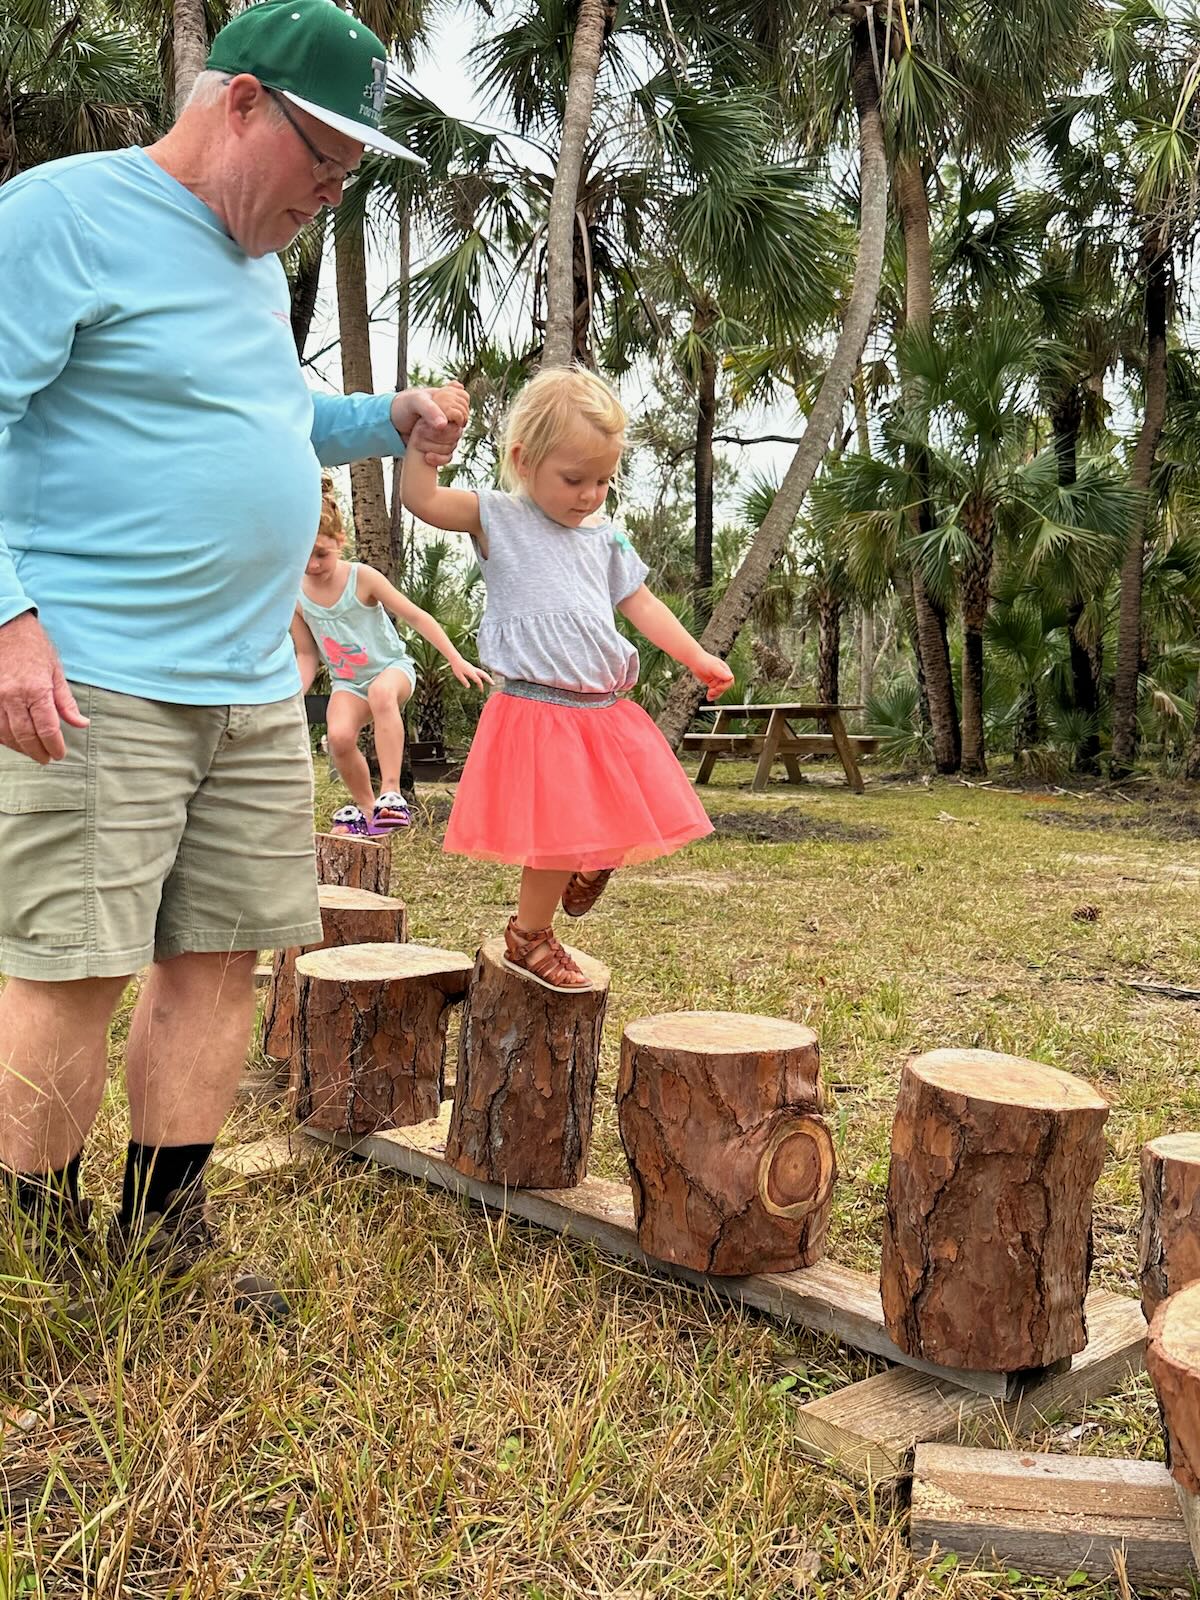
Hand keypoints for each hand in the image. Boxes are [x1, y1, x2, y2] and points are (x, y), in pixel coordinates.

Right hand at [0, 611, 89, 762]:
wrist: (5, 625)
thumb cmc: (33, 646)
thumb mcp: (55, 670)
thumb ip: (66, 701)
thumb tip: (80, 724)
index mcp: (36, 690)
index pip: (46, 728)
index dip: (53, 746)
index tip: (59, 754)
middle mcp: (13, 696)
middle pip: (25, 735)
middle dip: (37, 751)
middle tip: (46, 759)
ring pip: (5, 733)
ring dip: (19, 747)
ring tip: (31, 751)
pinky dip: (3, 736)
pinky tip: (13, 740)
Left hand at [391, 382, 469, 466]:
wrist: (391, 423)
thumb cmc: (403, 406)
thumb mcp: (415, 402)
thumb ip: (430, 410)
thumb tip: (444, 425)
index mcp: (449, 400)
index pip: (465, 406)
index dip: (454, 414)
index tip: (438, 416)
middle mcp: (450, 418)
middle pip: (460, 429)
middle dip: (441, 432)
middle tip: (421, 427)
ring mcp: (446, 434)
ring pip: (454, 444)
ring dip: (436, 444)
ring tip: (417, 437)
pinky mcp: (440, 448)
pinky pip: (448, 457)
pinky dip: (438, 458)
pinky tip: (427, 456)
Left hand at [449, 655, 492, 691]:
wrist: (456, 659)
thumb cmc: (457, 667)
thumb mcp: (458, 675)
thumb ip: (464, 681)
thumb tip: (468, 687)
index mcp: (471, 672)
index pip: (478, 680)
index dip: (480, 685)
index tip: (481, 691)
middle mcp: (474, 670)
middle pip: (484, 674)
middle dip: (489, 679)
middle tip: (493, 684)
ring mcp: (474, 669)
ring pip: (483, 673)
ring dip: (488, 677)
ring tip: (491, 682)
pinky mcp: (473, 668)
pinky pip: (481, 672)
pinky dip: (484, 675)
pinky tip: (485, 679)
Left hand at [692, 651, 734, 701]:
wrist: (695, 660)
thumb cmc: (704, 661)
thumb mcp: (713, 667)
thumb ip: (722, 673)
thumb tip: (731, 677)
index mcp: (725, 671)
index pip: (729, 682)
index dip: (724, 687)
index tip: (716, 688)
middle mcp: (723, 676)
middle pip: (724, 688)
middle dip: (718, 691)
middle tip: (710, 691)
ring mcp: (717, 680)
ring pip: (719, 691)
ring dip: (715, 695)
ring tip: (709, 695)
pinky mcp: (712, 683)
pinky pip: (714, 691)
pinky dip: (712, 695)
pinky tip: (708, 697)